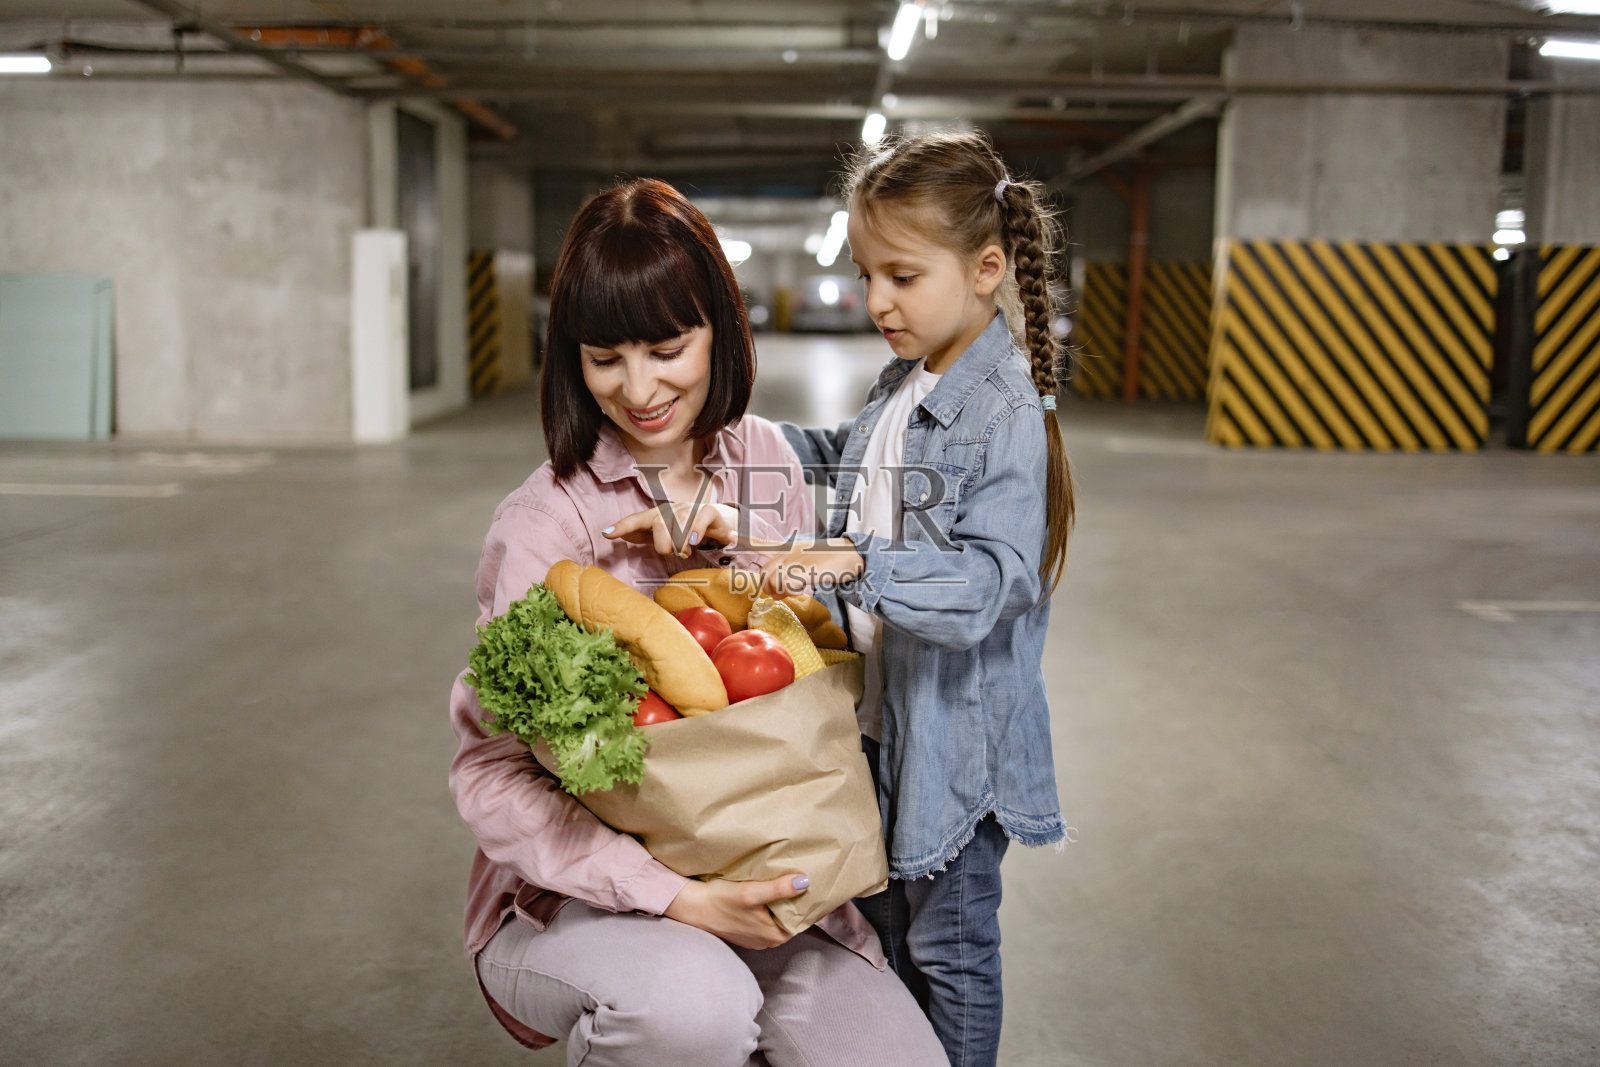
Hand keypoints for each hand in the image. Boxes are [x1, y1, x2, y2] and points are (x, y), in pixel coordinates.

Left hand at [603, 501, 739, 557]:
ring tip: (689, 549)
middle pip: (658, 525)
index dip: (622, 526)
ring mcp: (690, 509)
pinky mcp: (709, 511)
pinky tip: (697, 542)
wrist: (720, 520)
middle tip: (676, 553)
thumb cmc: (686, 530)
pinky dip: (697, 532)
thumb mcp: (663, 533)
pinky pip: (700, 520)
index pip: (637, 519)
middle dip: (665, 545)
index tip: (606, 533)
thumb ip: (640, 534)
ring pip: (678, 527)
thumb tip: (610, 533)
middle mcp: (672, 509)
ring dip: (683, 545)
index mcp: (658, 515)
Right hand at [663, 873, 810, 949]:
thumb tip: (805, 882)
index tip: (820, 885)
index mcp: (775, 936)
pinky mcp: (748, 928)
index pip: (804, 919)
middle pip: (792, 917)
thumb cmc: (720, 901)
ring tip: (792, 879)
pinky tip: (771, 889)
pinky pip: (768, 916)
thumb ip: (778, 889)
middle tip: (808, 876)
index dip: (812, 903)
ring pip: (780, 916)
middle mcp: (769, 940)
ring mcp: (758, 936)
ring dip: (785, 900)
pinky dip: (772, 904)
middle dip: (799, 900)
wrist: (691, 907)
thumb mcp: (751, 892)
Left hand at [743, 538, 864, 597]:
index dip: (745, 541)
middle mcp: (790, 552)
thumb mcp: (807, 566)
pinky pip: (786, 583)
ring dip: (780, 591)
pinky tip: (801, 588)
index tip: (730, 536)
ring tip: (794, 590)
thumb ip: (790, 577)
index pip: (763, 544)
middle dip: (769, 586)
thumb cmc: (831, 562)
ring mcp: (797, 559)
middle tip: (783, 593)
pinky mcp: (805, 568)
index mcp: (790, 548)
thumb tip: (776, 594)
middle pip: (765, 572)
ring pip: (773, 580)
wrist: (852, 555)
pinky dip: (790, 590)